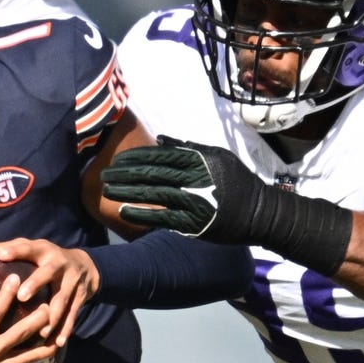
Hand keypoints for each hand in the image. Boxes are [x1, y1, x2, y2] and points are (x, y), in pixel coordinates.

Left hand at [0, 238, 97, 347]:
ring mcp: (72, 280)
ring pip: (61, 299)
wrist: (86, 266)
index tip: (0, 256)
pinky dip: (66, 329)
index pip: (26, 248)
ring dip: (52, 316)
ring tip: (41, 332)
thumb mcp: (30, 249)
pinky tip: (58, 343)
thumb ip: (4, 249)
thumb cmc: (45, 258)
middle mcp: (58, 263)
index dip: (14, 251)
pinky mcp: (80, 296)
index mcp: (42, 250)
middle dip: (36, 283)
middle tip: (21, 296)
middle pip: (47, 272)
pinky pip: (73, 314)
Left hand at [100, 135, 266, 243]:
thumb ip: (189, 148)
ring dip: (127, 191)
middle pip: (152, 173)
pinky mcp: (194, 223)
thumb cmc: (238, 182)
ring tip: (107, 190)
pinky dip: (141, 214)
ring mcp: (194, 201)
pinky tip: (123, 210)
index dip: (135, 157)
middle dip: (124, 173)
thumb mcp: (218, 156)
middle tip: (103, 174)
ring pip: (153, 194)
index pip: (159, 156)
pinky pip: (162, 218)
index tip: (117, 159)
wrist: (260, 212)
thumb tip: (161, 139)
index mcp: (198, 161)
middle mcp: (195, 179)